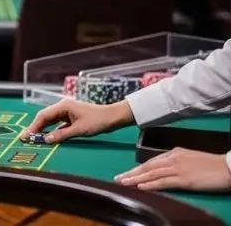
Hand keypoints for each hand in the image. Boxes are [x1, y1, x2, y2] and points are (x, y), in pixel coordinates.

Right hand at [21, 98, 134, 143]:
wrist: (113, 117)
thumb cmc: (98, 121)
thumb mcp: (79, 130)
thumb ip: (62, 135)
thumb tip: (46, 140)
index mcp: (63, 106)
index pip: (44, 116)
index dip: (34, 126)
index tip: (26, 136)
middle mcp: (62, 107)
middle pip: (45, 118)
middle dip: (35, 128)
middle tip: (25, 138)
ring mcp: (66, 112)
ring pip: (50, 121)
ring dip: (42, 129)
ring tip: (33, 139)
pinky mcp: (71, 118)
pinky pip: (57, 124)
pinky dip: (51, 130)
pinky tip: (47, 137)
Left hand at [115, 148, 230, 191]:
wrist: (227, 166)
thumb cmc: (211, 164)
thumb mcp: (190, 159)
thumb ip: (176, 162)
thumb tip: (165, 168)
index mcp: (174, 153)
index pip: (151, 161)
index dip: (138, 168)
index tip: (127, 173)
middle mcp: (173, 159)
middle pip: (147, 166)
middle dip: (132, 173)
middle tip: (118, 178)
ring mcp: (177, 169)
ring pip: (152, 174)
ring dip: (136, 178)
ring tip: (123, 182)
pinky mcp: (184, 179)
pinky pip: (163, 182)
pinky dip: (150, 184)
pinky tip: (140, 186)